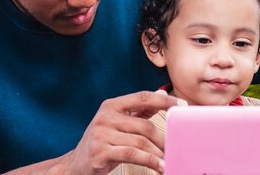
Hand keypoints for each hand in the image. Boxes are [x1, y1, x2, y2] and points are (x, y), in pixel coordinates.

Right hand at [61, 90, 185, 174]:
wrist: (77, 163)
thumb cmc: (102, 141)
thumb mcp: (118, 122)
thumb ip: (139, 110)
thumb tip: (162, 94)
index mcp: (112, 105)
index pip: (142, 97)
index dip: (164, 101)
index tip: (182, 105)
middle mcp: (105, 117)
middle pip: (144, 124)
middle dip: (163, 137)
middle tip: (176, 145)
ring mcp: (101, 134)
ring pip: (140, 141)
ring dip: (158, 152)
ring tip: (168, 158)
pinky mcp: (100, 152)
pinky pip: (132, 155)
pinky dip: (149, 161)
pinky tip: (159, 166)